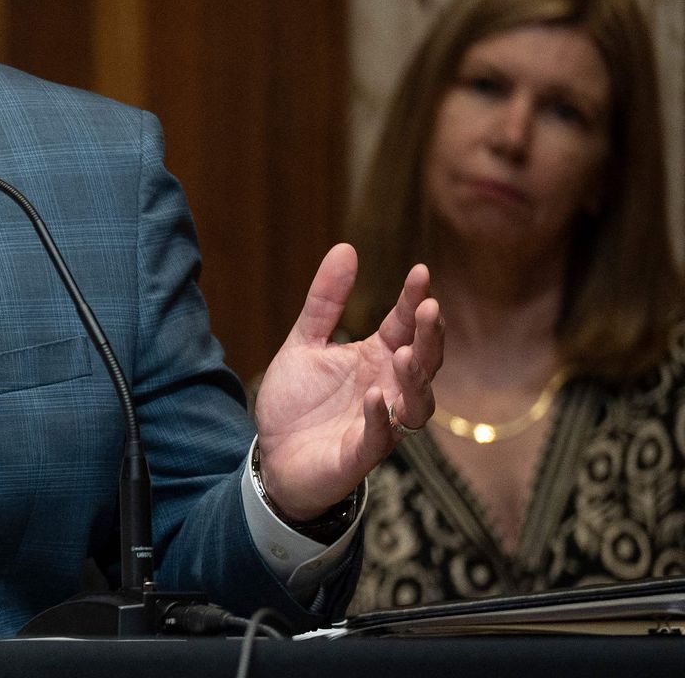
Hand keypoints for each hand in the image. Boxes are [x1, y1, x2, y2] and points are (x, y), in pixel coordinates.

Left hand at [252, 243, 442, 520]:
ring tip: (404, 352)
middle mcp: (388, 388)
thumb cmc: (297, 402)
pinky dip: (382, 417)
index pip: (404, 325)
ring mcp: (381, 422)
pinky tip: (376, 397)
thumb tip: (346, 247)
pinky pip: (381, 436)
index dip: (414, 300)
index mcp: (376, 358)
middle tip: (429, 308)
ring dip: (415, 378)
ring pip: (416, 402)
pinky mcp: (362, 453)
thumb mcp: (305, 342)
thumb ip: (325, 301)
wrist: (274, 456)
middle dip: (429, 337)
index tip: (420, 271)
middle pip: (423, 361)